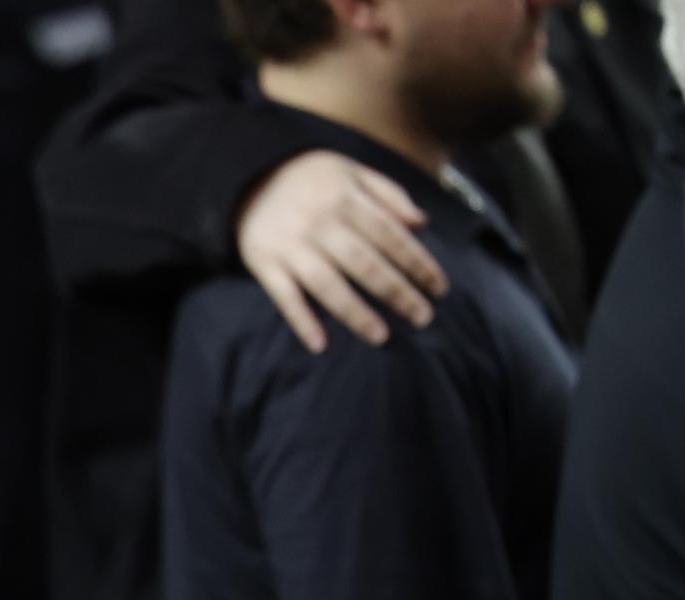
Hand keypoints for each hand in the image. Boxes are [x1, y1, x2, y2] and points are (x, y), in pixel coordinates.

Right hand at [236, 149, 448, 353]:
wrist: (246, 175)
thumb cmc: (309, 176)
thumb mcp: (351, 170)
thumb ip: (388, 193)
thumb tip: (422, 223)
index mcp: (345, 199)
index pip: (390, 236)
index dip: (417, 262)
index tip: (439, 287)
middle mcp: (321, 224)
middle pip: (365, 264)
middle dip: (397, 293)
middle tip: (423, 318)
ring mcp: (291, 247)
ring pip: (328, 285)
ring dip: (356, 314)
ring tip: (381, 337)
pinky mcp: (264, 264)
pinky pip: (285, 297)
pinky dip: (301, 321)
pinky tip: (320, 344)